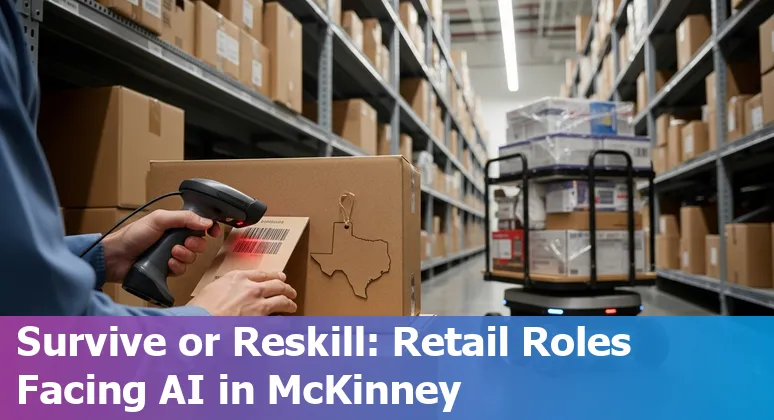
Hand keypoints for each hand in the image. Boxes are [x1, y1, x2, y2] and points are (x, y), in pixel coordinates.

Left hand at [102, 210, 221, 282]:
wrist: (116, 257)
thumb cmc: (133, 235)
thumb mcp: (159, 220)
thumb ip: (184, 218)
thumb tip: (207, 221)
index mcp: (174, 223)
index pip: (198, 224)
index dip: (209, 227)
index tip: (213, 231)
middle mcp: (175, 238)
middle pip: (199, 242)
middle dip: (195, 243)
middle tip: (185, 242)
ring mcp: (171, 254)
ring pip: (192, 257)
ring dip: (184, 255)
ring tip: (171, 253)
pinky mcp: (167, 270)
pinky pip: (182, 270)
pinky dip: (177, 267)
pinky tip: (167, 264)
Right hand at [188, 270, 296, 315]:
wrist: (199, 323)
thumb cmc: (200, 310)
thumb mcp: (212, 290)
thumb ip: (227, 288)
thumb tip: (231, 293)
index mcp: (238, 277)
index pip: (263, 274)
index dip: (274, 276)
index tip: (279, 277)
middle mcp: (251, 288)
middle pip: (277, 284)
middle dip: (286, 288)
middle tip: (290, 291)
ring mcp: (258, 303)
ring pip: (282, 300)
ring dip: (289, 303)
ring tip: (292, 306)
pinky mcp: (261, 320)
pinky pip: (279, 319)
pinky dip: (284, 321)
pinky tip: (286, 323)